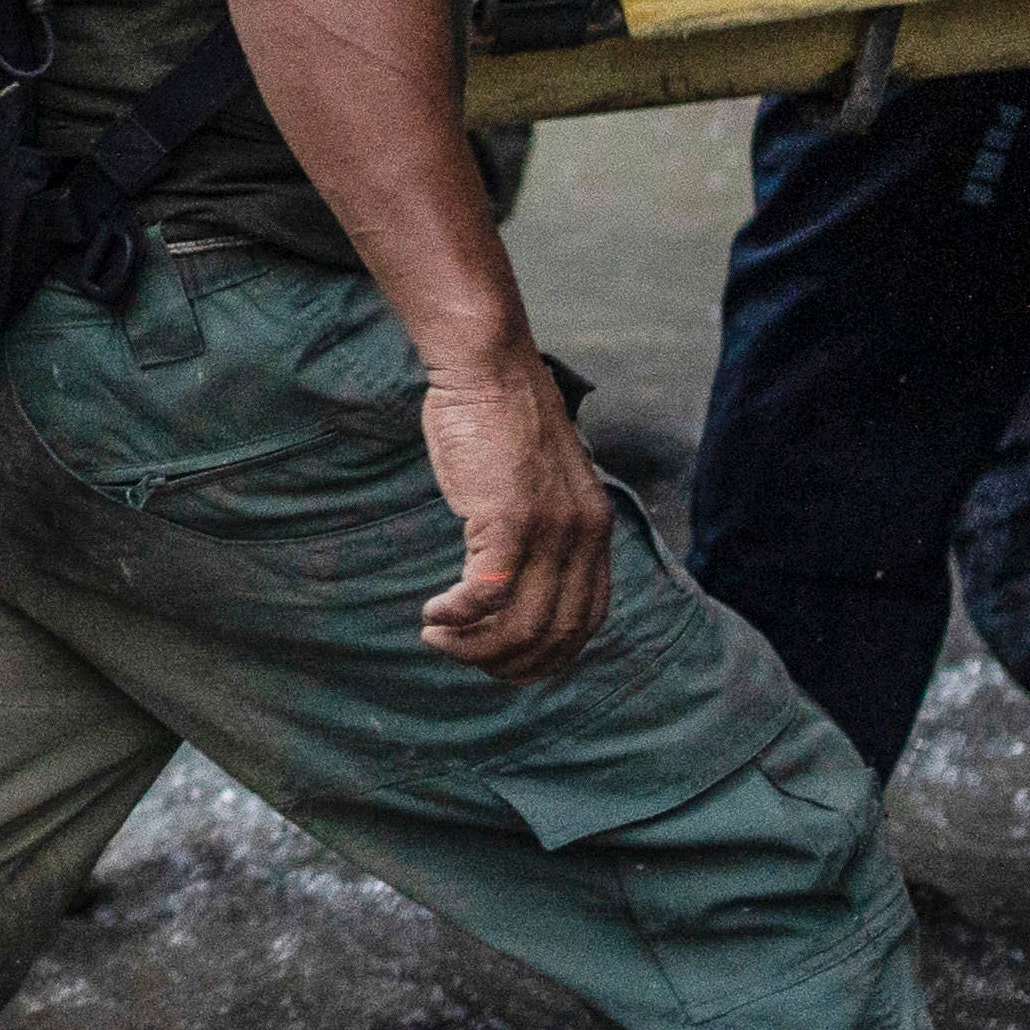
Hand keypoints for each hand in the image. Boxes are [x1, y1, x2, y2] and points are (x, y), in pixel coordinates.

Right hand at [413, 352, 620, 678]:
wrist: (490, 368)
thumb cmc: (500, 419)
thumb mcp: (540, 482)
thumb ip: (542, 527)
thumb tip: (512, 575)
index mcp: (595, 530)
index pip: (586, 620)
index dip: (546, 654)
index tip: (503, 658)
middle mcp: (581, 537)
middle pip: (553, 634)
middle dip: (505, 661)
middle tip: (461, 653)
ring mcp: (548, 531)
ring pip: (519, 624)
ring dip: (473, 645)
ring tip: (438, 635)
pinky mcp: (509, 521)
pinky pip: (487, 595)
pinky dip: (457, 616)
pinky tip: (434, 613)